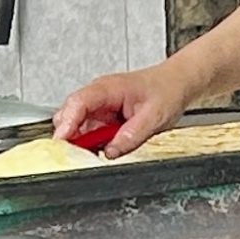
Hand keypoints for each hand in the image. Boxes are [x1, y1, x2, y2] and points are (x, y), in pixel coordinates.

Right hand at [52, 61, 196, 158]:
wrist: (177, 83)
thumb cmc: (166, 90)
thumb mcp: (154, 116)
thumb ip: (132, 135)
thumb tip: (111, 152)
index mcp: (107, 89)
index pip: (78, 103)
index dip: (67, 124)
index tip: (62, 142)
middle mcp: (98, 96)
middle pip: (69, 116)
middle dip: (70, 137)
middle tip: (81, 155)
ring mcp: (99, 107)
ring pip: (77, 127)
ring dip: (84, 142)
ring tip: (104, 149)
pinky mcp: (103, 118)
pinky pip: (90, 133)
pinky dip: (94, 144)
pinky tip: (108, 147)